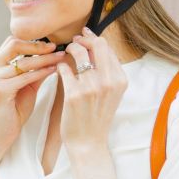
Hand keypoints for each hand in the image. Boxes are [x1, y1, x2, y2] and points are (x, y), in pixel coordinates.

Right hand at [0, 37, 64, 148]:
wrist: (2, 133)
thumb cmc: (14, 110)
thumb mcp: (26, 86)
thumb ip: (35, 71)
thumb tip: (52, 56)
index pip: (11, 43)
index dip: (32, 41)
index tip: (51, 44)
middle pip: (14, 45)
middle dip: (38, 45)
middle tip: (56, 47)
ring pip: (23, 62)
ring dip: (44, 59)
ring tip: (60, 58)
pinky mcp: (0, 90)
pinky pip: (25, 77)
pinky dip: (41, 72)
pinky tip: (53, 70)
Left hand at [57, 28, 128, 153]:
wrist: (88, 143)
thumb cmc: (97, 118)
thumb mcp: (111, 94)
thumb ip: (107, 72)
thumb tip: (96, 47)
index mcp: (120, 80)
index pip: (108, 48)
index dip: (95, 39)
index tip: (86, 36)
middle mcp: (108, 82)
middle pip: (97, 45)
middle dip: (84, 38)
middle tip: (75, 40)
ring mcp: (91, 87)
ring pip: (79, 53)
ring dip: (71, 48)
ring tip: (67, 51)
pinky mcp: (73, 94)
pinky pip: (64, 69)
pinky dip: (60, 65)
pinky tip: (59, 68)